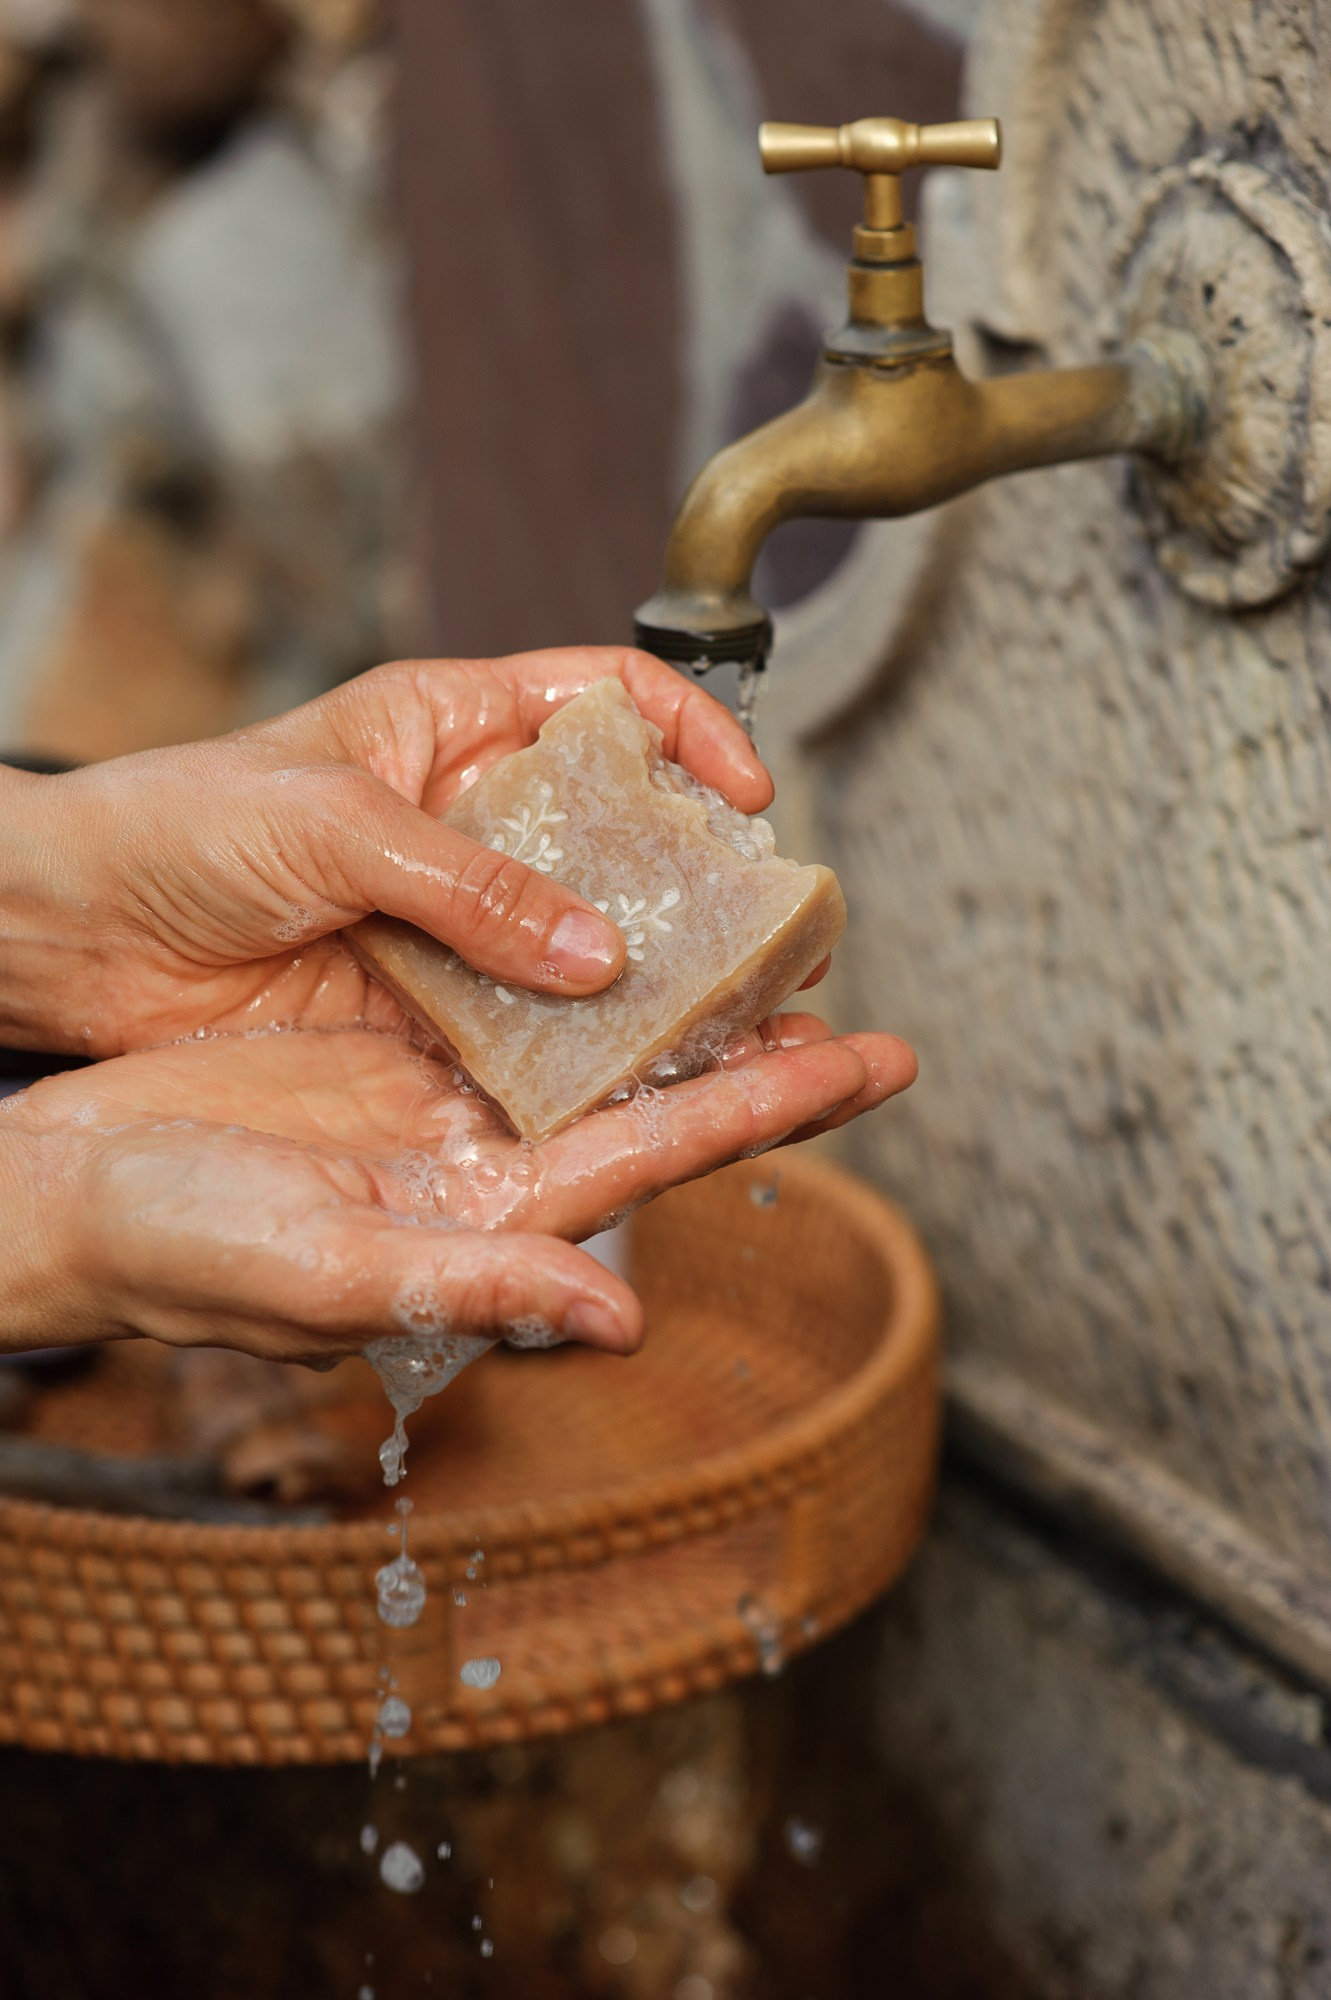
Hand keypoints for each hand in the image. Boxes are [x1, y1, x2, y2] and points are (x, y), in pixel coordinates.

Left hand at [0, 648, 777, 1056]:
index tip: (749, 798)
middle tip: (767, 940)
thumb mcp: (333, 825)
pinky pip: (522, 1023)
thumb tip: (595, 951)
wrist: (68, 934)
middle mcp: (465, 818)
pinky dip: (574, 1048)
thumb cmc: (174, 827)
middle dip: (696, 880)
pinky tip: (625, 1073)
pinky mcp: (423, 1001)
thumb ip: (469, 885)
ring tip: (730, 1020)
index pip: (605, 697)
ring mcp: (450, 915)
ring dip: (647, 979)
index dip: (690, 734)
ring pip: (578, 938)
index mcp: (449, 726)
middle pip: (615, 834)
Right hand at [0, 1017, 914, 1362]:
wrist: (66, 1192)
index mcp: (495, 1215)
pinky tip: (615, 923)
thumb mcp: (323, 1269)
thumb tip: (621, 1319)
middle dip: (764, 1054)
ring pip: (593, 1043)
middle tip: (865, 1003)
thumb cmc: (176, 1250)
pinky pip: (504, 1002)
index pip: (670, 1151)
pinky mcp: (381, 1050)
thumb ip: (471, 1288)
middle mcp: (488, 1162)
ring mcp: (438, 1104)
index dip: (778, 1103)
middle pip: (658, 1096)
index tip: (881, 1058)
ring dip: (678, 1001)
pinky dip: (570, 966)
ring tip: (763, 944)